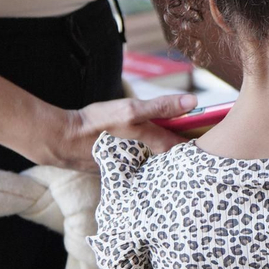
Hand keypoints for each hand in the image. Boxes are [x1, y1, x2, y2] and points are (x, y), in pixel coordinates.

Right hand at [39, 93, 198, 171]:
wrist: (60, 140)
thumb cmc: (96, 125)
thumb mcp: (130, 110)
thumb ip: (162, 107)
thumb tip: (193, 101)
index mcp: (152, 148)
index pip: (183, 148)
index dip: (196, 140)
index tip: (208, 135)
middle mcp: (144, 163)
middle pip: (169, 157)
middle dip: (180, 151)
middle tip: (194, 139)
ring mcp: (130, 167)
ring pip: (153, 160)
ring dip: (162, 153)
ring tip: (172, 145)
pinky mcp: (118, 167)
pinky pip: (138, 161)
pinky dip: (143, 155)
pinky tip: (141, 148)